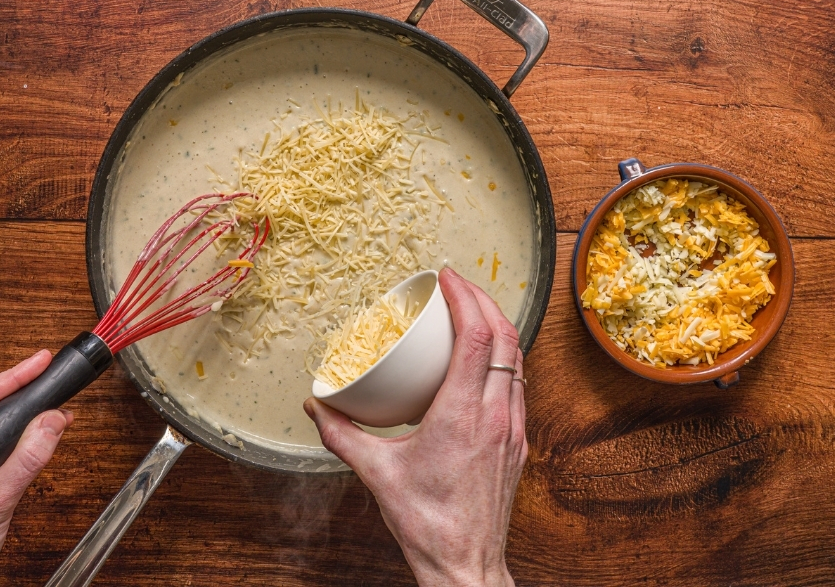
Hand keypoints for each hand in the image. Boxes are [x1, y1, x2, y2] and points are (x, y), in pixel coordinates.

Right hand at [305, 268, 526, 586]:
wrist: (465, 568)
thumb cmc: (427, 525)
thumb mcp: (377, 474)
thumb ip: (342, 435)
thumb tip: (316, 406)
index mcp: (462, 415)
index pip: (476, 336)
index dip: (465, 297)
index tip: (447, 277)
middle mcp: (494, 415)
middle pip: (504, 336)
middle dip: (483, 299)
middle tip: (458, 284)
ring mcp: (512, 429)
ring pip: (517, 358)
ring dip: (497, 326)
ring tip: (470, 311)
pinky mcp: (519, 443)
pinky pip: (518, 384)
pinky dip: (503, 357)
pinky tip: (481, 359)